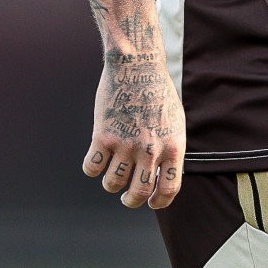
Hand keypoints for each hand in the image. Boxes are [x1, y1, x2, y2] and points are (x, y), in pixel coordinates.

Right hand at [83, 50, 185, 208]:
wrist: (136, 65)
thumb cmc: (157, 93)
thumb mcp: (175, 122)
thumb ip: (170, 150)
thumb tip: (161, 178)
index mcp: (173, 147)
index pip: (169, 189)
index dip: (159, 202)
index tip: (151, 202)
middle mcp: (150, 149)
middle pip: (139, 193)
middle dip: (131, 200)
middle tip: (126, 197)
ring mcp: (126, 143)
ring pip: (112, 183)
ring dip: (111, 184)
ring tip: (112, 176)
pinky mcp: (103, 135)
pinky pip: (92, 167)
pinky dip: (92, 168)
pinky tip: (96, 160)